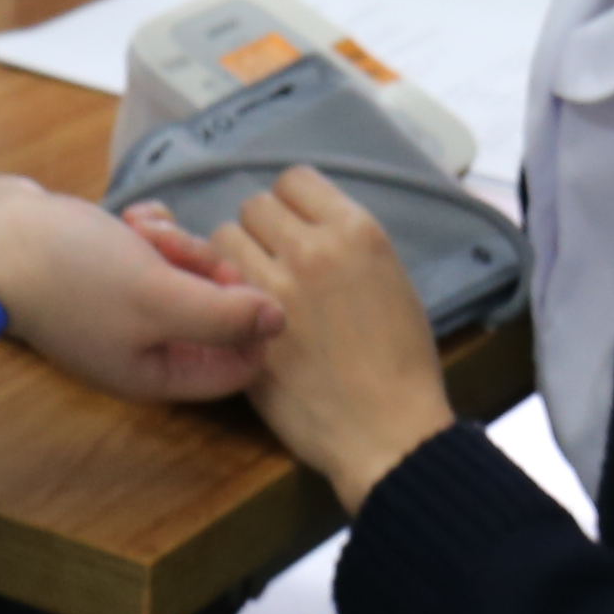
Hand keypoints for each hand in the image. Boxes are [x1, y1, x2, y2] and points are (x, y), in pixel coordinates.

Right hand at [0, 176, 281, 404]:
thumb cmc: (68, 276)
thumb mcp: (158, 297)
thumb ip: (224, 315)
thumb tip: (280, 322)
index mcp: (158, 372)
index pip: (238, 366)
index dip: (250, 322)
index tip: (235, 283)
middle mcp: (144, 346)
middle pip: (217, 313)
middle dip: (208, 272)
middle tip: (178, 251)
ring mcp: (124, 307)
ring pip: (189, 273)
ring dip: (179, 244)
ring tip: (144, 232)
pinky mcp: (108, 268)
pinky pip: (157, 250)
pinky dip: (152, 230)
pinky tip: (132, 220)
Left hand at [210, 166, 455, 508]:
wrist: (388, 431)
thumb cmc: (400, 363)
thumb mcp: (392, 281)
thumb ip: (346, 247)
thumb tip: (308, 227)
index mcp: (356, 233)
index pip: (296, 181)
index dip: (291, 205)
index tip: (296, 230)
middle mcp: (312, 250)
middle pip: (255, 207)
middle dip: (261, 232)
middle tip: (275, 265)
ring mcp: (273, 288)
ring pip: (224, 238)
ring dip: (233, 259)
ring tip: (253, 290)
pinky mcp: (243, 328)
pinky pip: (212, 285)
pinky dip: (219, 294)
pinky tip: (238, 316)